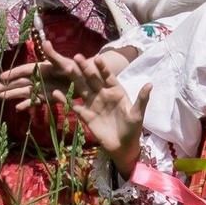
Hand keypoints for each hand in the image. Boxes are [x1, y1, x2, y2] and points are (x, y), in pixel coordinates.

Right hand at [0, 42, 132, 109]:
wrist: (108, 82)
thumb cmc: (94, 71)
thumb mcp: (78, 64)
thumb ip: (58, 56)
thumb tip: (45, 43)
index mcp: (56, 68)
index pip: (31, 69)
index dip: (16, 73)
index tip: (1, 76)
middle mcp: (52, 76)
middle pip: (27, 80)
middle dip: (10, 84)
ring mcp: (54, 86)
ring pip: (31, 91)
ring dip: (16, 94)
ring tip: (1, 98)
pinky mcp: (60, 97)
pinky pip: (43, 100)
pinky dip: (31, 104)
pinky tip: (19, 108)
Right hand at [47, 40, 149, 174]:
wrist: (122, 147)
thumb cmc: (132, 129)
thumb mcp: (137, 114)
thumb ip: (142, 99)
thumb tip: (150, 84)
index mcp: (116, 91)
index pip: (108, 76)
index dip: (103, 68)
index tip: (98, 58)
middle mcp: (103, 94)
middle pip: (92, 79)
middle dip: (85, 68)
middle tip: (77, 57)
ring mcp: (93, 103)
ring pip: (82, 88)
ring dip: (74, 79)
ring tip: (66, 68)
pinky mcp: (85, 115)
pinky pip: (74, 105)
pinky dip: (65, 99)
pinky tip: (55, 93)